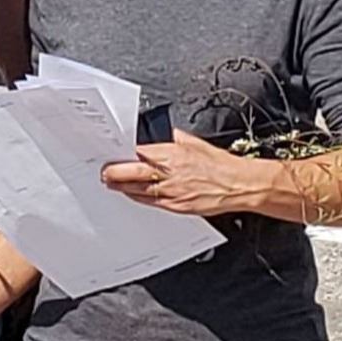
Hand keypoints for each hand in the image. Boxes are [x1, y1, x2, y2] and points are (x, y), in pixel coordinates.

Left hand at [101, 129, 258, 216]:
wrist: (237, 185)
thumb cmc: (219, 164)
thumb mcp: (194, 141)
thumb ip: (173, 138)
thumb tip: (161, 134)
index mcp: (171, 154)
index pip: (138, 153)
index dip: (122, 154)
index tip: (112, 153)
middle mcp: (168, 174)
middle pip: (131, 173)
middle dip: (114, 173)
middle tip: (104, 172)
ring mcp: (171, 192)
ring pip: (137, 191)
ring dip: (121, 187)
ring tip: (111, 184)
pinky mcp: (176, 206)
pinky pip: (150, 203)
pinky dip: (137, 198)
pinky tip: (130, 195)